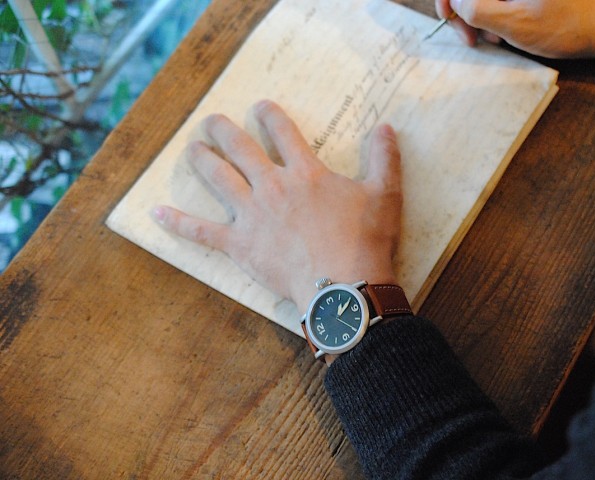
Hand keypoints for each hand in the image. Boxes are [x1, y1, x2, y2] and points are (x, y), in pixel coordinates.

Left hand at [152, 100, 401, 313]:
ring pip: (218, 179)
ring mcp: (252, 215)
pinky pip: (201, 232)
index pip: (283, 133)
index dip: (270, 116)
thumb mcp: (385, 194)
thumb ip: (385, 158)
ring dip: (202, 161)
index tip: (259, 107)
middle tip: (211, 121)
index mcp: (305, 173)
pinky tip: (156, 212)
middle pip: (241, 150)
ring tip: (191, 149)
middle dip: (224, 131)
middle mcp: (273, 187)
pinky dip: (177, 223)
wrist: (343, 287)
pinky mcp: (239, 245)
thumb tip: (387, 126)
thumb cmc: (365, 240)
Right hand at [435, 0, 594, 84]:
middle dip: (464, 10)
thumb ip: (475, 8)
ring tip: (493, 38)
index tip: (448, 18)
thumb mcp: (513, 23)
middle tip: (470, 38)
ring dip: (478, 16)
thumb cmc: (563, 26)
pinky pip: (496, 0)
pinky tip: (502, 32)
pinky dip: (493, 15)